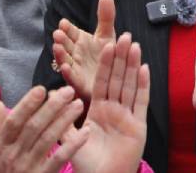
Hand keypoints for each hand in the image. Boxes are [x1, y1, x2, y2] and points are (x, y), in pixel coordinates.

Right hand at [0, 86, 88, 172]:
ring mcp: (28, 167)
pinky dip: (73, 144)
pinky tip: (85, 132)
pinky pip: (60, 158)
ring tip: (78, 105)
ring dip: (64, 120)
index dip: (27, 104)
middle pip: (33, 127)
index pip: (14, 121)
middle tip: (68, 91)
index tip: (42, 89)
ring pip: (48, 139)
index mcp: (0, 146)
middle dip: (52, 107)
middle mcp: (13, 155)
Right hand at [53, 0, 116, 100]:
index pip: (72, 32)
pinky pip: (72, 78)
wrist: (114, 79)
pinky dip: (68, 73)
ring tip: (57, 47)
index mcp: (81, 41)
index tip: (63, 23)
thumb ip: (106, 16)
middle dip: (62, 40)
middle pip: (67, 45)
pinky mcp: (80, 84)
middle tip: (57, 33)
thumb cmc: (107, 56)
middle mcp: (76, 54)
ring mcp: (76, 68)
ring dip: (60, 55)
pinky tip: (66, 68)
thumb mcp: (107, 35)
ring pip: (66, 60)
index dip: (68, 28)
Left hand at [70, 32, 150, 172]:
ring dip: (133, 65)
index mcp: (98, 111)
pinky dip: (143, 85)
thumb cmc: (86, 164)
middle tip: (125, 35)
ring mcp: (127, 117)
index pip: (102, 81)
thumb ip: (62, 117)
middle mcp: (114, 110)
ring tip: (135, 45)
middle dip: (121, 58)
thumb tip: (52, 94)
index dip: (105, 63)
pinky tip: (144, 68)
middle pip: (119, 79)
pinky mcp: (138, 126)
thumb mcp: (69, 139)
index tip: (107, 43)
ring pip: (130, 85)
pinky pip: (141, 102)